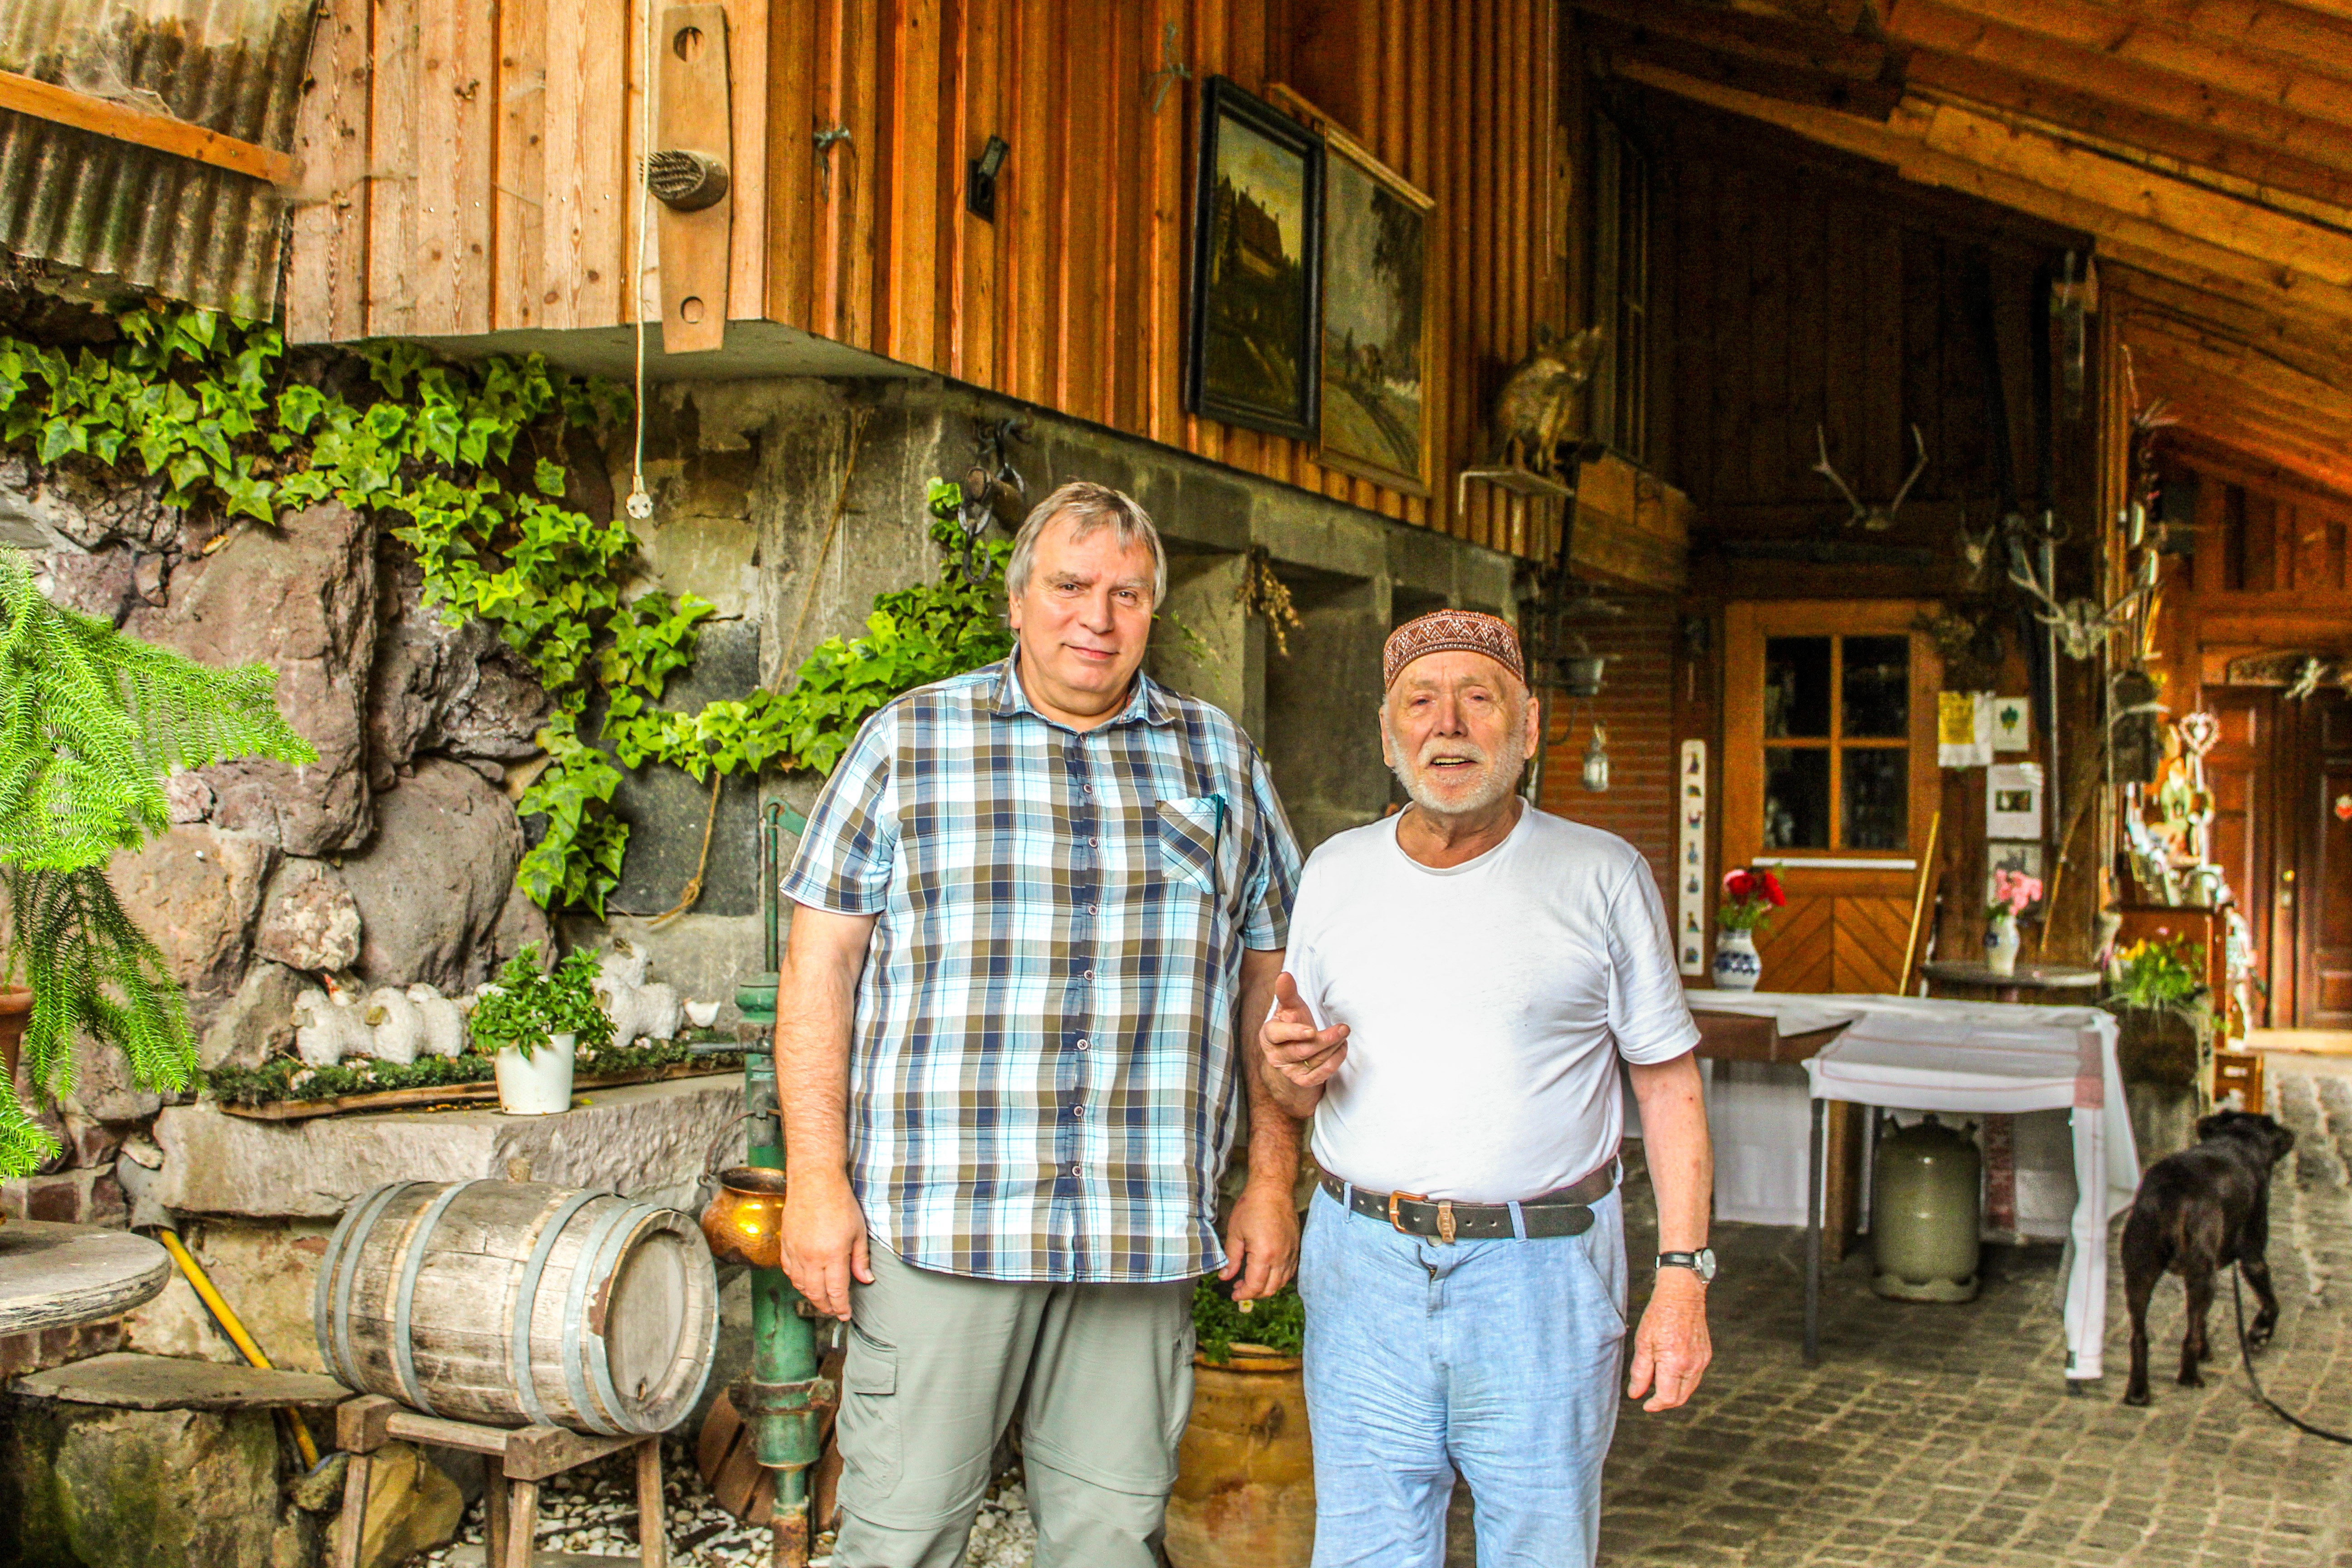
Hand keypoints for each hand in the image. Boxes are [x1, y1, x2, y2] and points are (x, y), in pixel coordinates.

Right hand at [779, 1171, 871, 1320]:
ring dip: (811, 1296)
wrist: (814, 1181)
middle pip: (816, 1294)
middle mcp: (810, 1257)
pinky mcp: (785, 1244)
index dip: (841, 1307)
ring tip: (822, 1300)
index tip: (846, 1315)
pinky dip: (797, 1281)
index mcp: (832, 1255)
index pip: (836, 1292)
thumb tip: (865, 1280)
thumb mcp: (858, 1231)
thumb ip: (860, 1259)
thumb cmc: (840, 1202)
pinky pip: (788, 1271)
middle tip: (835, 1311)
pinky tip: (806, 1283)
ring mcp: (795, 1251)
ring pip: (800, 1285)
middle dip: (826, 1307)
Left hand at [1220, 1182, 1300, 1300]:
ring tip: (1251, 1281)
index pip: (1255, 1286)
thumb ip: (1231, 1258)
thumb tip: (1225, 1276)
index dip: (1243, 1294)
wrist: (1273, 1189)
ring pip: (1282, 1282)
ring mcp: (1291, 1253)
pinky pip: (1290, 1271)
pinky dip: (1278, 1278)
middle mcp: (1281, 1258)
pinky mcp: (1296, 1247)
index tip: (1234, 1294)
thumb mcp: (1235, 1233)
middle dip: (1254, 1294)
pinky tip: (1267, 1272)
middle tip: (1240, 1289)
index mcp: (1264, 1255)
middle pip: (1270, 1289)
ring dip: (1267, 1287)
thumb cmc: (1252, 1206)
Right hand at [1260, 972, 1348, 1100]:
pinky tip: (1342, 1048)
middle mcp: (1276, 1056)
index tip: (1311, 1030)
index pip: (1276, 1035)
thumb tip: (1284, 975)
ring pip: (1313, 1061)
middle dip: (1324, 1040)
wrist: (1294, 1056)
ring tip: (1344, 1034)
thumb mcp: (1290, 1009)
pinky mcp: (1302, 1081)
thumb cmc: (1292, 1026)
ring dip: (1333, 1048)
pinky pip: (1320, 1075)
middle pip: (1301, 1050)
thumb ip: (1287, 993)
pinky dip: (1334, 1062)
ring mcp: (1289, 1070)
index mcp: (1269, 1036)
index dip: (1293, 1033)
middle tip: (1343, 1028)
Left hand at [1627, 1267, 1711, 1411]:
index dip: (1655, 1405)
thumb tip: (1635, 1394)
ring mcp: (1702, 1361)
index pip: (1667, 1398)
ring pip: (1689, 1389)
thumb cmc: (1659, 1315)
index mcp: (1675, 1364)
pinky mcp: (1706, 1355)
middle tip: (1650, 1399)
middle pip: (1680, 1398)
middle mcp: (1692, 1366)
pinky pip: (1695, 1377)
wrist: (1682, 1294)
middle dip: (1664, 1402)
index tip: (1645, 1405)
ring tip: (1658, 1386)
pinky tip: (1671, 1373)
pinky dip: (1683, 1382)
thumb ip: (1640, 1372)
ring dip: (1674, 1393)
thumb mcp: (1643, 1343)